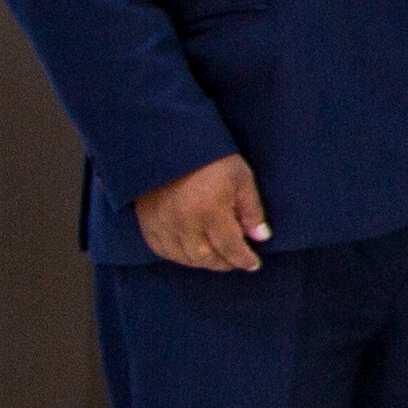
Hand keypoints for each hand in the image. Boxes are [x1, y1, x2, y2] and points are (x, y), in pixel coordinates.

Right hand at [135, 151, 269, 272]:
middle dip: (224, 263)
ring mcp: (162, 224)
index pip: (229, 247)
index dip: (243, 259)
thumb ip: (251, 210)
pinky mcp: (147, 221)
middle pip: (205, 257)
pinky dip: (177, 256)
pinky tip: (189, 252)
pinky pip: (161, 249)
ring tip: (216, 257)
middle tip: (235, 261)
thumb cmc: (211, 158)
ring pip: (183, 257)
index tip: (253, 264)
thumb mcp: (241, 178)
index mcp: (210, 211)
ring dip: (202, 262)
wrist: (169, 142)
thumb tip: (261, 237)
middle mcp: (184, 223)